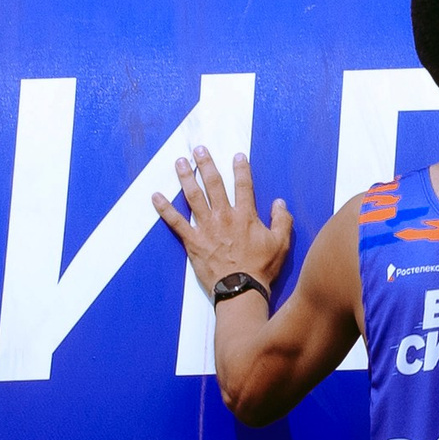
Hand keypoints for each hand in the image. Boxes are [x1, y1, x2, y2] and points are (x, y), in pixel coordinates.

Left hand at [153, 145, 293, 297]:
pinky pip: (176, 222)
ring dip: (186, 177)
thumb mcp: (281, 243)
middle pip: (214, 184)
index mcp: (245, 215)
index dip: (241, 169)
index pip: (243, 185)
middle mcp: (224, 216)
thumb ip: (282, 220)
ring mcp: (206, 228)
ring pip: (194, 196)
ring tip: (180, 162)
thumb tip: (279, 202)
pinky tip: (156, 197)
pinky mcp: (193, 241)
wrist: (241, 289)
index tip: (237, 156)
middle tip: (200, 150)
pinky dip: (165, 209)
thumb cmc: (261, 268)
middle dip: (207, 164)